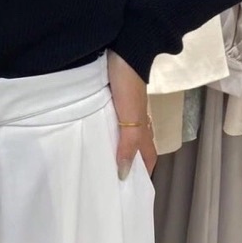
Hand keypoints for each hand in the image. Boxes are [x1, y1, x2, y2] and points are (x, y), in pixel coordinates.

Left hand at [107, 49, 156, 180]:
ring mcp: (123, 107)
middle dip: (127, 161)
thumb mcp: (130, 117)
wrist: (124, 51)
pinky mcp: (111, 95)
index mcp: (143, 126)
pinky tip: (93, 130)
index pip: (148, 156)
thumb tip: (125, 173)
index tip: (133, 190)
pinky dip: (104, 128)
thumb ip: (129, 143)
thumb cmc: (128, 85)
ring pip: (121, 131)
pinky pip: (109, 118)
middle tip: (110, 179)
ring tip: (98, 159)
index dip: (144, 171)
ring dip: (113, 145)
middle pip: (134, 145)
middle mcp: (135, 119)